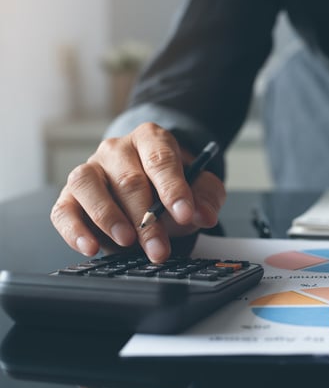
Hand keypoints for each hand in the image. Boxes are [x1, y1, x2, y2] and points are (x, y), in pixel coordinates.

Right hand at [51, 123, 225, 261]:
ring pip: (88, 186)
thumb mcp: (201, 188)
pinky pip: (63, 210)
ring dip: (107, 217)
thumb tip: (203, 215)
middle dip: (146, 219)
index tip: (184, 214)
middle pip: (128, 180)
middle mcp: (116, 150)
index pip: (160, 159)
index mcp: (151, 139)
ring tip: (127, 242)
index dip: (173, 188)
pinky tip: (91, 247)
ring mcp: (89, 169)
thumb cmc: (173, 187)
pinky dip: (74, 230)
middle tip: (160, 248)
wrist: (151, 189)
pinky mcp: (69, 195)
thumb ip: (206, 197)